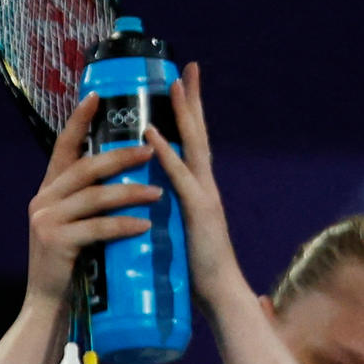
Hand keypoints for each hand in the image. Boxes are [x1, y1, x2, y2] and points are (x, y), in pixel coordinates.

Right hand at [25, 94, 157, 303]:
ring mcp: (46, 219)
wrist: (50, 304)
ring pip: (94, 197)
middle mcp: (43, 199)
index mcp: (49, 190)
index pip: (64, 147)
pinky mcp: (56, 242)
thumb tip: (118, 174)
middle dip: (120, 156)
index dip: (79, 121)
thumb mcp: (77, 224)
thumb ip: (88, 201)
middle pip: (86, 168)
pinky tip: (145, 225)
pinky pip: (96, 228)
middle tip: (152, 148)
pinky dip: (123, 225)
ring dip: (130, 192)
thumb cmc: (73, 264)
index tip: (97, 96)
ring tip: (159, 191)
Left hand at [145, 64, 245, 303]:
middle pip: (198, 135)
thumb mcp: (177, 231)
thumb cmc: (194, 270)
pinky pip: (178, 175)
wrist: (218, 294)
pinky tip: (152, 132)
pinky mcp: (197, 211)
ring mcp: (204, 196)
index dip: (188, 115)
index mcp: (199, 191)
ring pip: (193, 146)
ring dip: (182, 113)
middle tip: (186, 68)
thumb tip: (145, 200)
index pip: (193, 145)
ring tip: (173, 83)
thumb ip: (166, 211)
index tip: (183, 85)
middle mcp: (205, 186)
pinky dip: (165, 152)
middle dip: (191, 101)